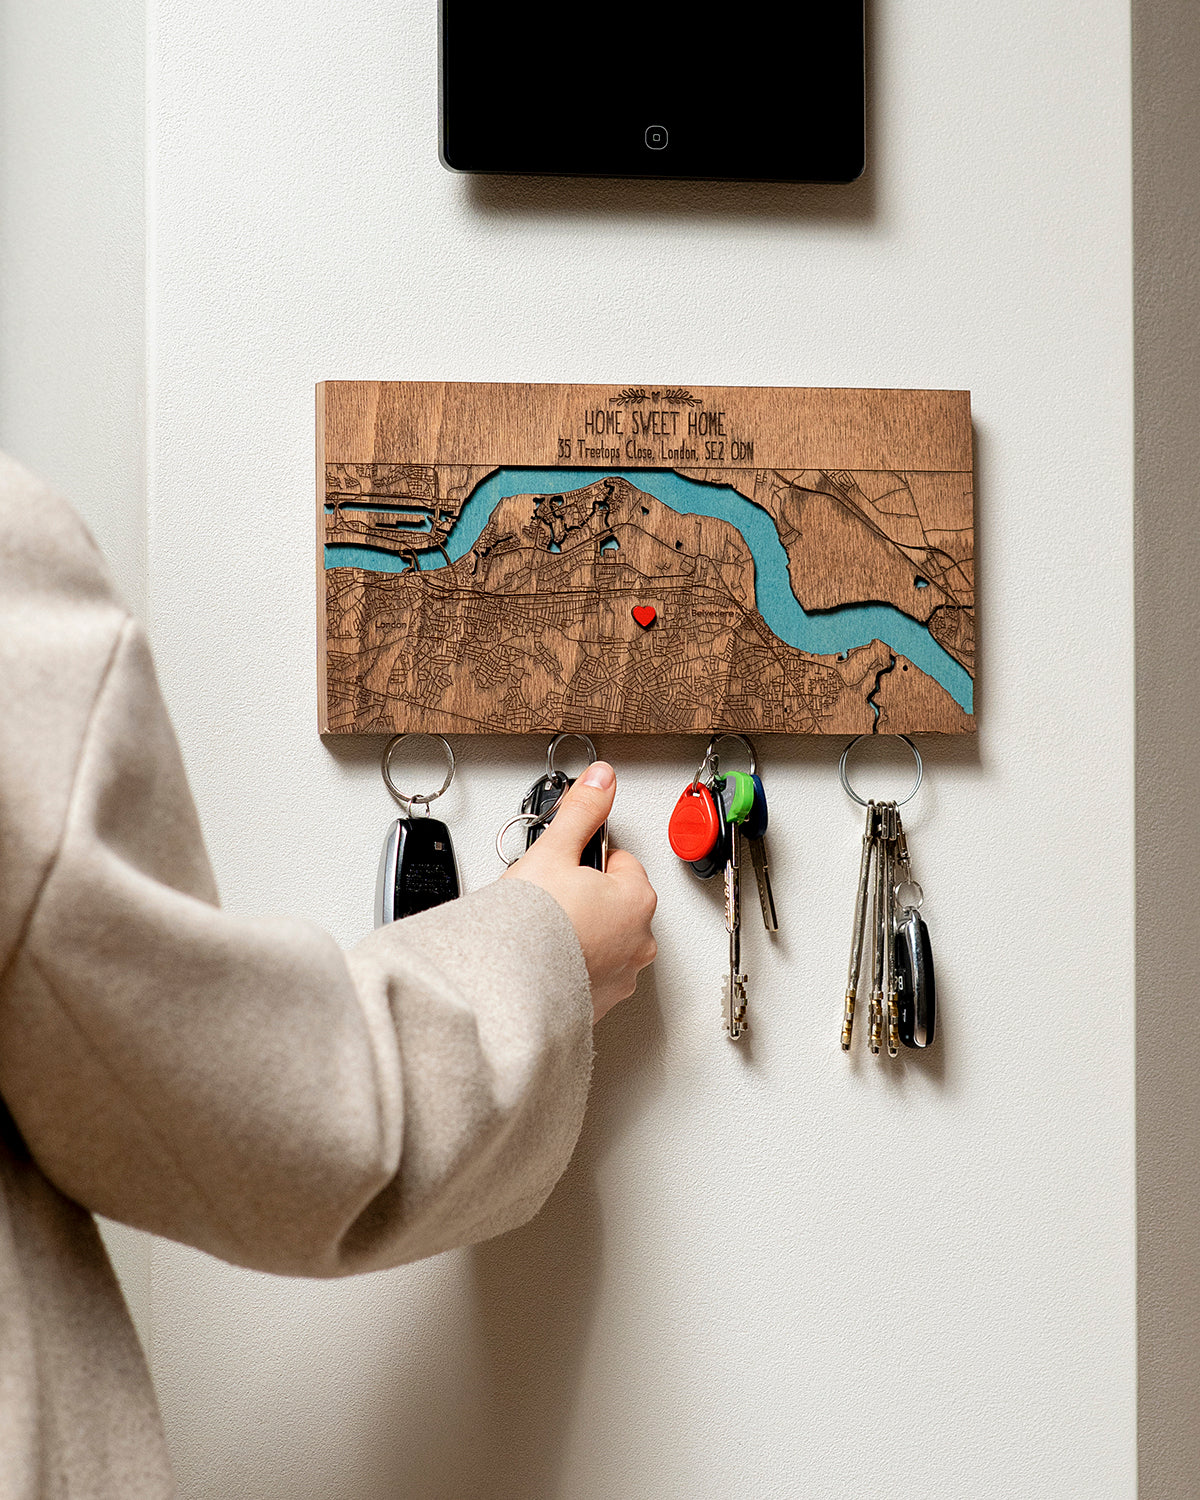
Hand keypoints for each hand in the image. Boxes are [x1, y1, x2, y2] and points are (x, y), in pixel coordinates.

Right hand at [503, 762, 656, 1023]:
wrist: (507, 988)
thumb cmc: (532, 924)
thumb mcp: (554, 851)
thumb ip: (582, 811)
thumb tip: (602, 779)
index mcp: (637, 900)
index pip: (621, 862)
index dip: (586, 858)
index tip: (565, 864)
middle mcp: (639, 941)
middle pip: (617, 901)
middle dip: (588, 895)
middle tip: (552, 895)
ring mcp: (622, 976)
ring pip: (607, 939)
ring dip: (584, 932)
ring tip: (547, 928)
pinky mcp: (601, 1003)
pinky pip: (592, 974)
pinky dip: (575, 965)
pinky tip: (548, 957)